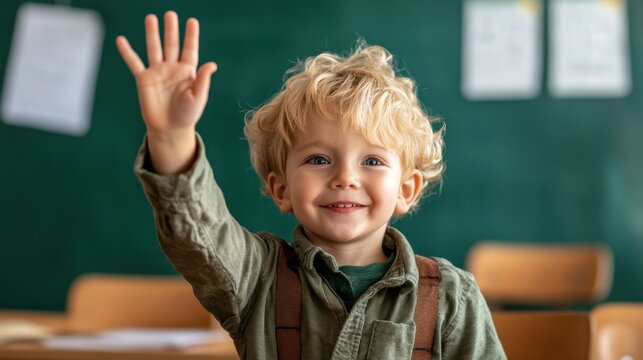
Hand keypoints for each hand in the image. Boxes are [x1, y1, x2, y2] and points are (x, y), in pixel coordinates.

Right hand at [116, 11, 216, 137]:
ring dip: (152, 34)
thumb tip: (212, 64)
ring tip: (151, 17)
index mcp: (188, 72)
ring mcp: (157, 72)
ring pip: (154, 48)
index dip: (191, 36)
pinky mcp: (144, 80)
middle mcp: (172, 68)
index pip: (190, 50)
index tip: (192, 21)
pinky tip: (121, 40)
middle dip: (171, 29)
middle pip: (171, 44)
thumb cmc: (188, 115)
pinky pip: (134, 63)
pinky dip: (127, 52)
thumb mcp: (198, 98)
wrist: (170, 128)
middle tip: (170, 14)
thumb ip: (203, 81)